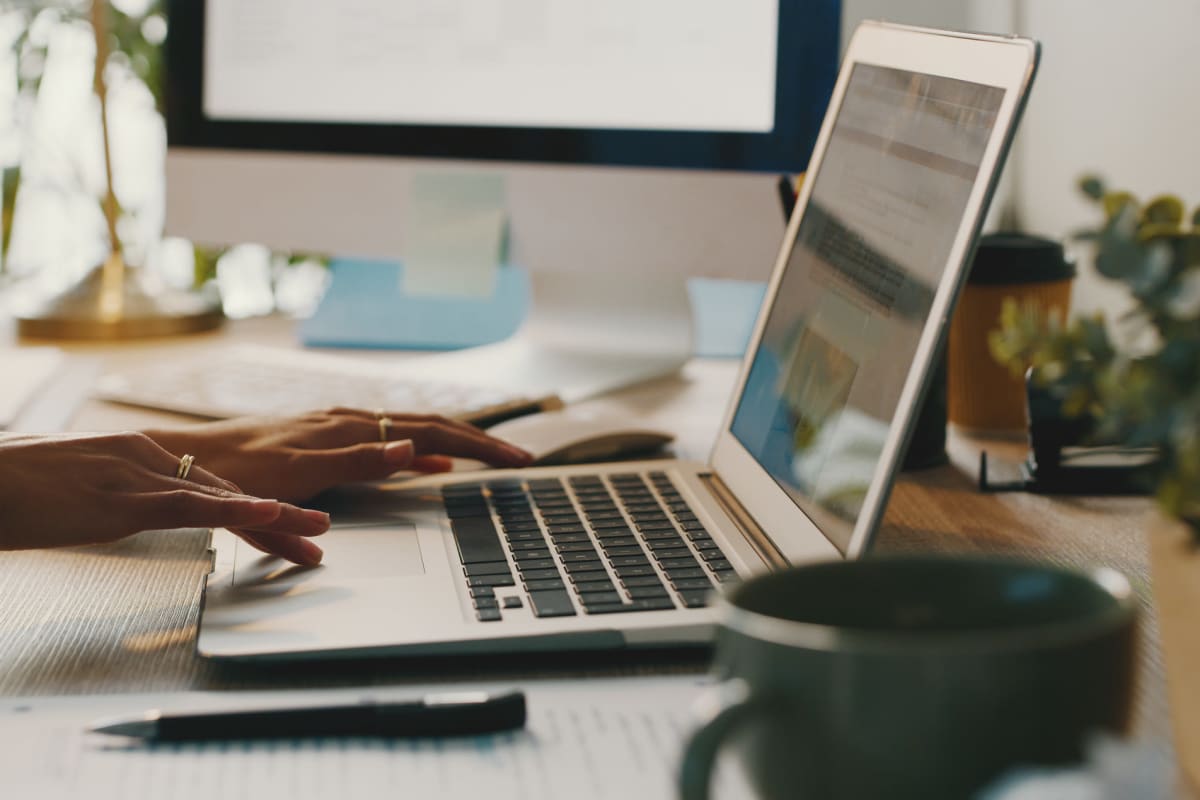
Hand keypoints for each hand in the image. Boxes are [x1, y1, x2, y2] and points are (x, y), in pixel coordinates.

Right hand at [0, 432, 328, 564]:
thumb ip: (104, 495)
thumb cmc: (9, 487)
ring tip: (318, 531)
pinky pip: (190, 506)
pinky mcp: (121, 500)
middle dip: (278, 513)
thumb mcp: (70, 491)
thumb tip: (111, 508)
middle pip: (227, 489)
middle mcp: (143, 458)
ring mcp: (135, 476)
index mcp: (133, 454)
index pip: (206, 482)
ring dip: (277, 516)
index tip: (285, 518)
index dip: (250, 503)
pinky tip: (268, 512)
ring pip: (223, 496)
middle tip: (319, 530)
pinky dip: (234, 510)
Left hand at [142, 407, 533, 503]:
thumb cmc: (239, 472)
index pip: (435, 433)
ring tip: (491, 457)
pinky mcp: (331, 438)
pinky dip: (422, 451)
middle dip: (482, 442)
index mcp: (353, 428)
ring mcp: (343, 427)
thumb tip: (415, 450)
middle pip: (434, 426)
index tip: (518, 462)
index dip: (481, 447)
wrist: (191, 461)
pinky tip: (430, 463)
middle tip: (523, 460)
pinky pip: (391, 441)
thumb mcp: (300, 472)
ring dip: (456, 443)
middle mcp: (352, 420)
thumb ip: (360, 462)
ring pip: (415, 431)